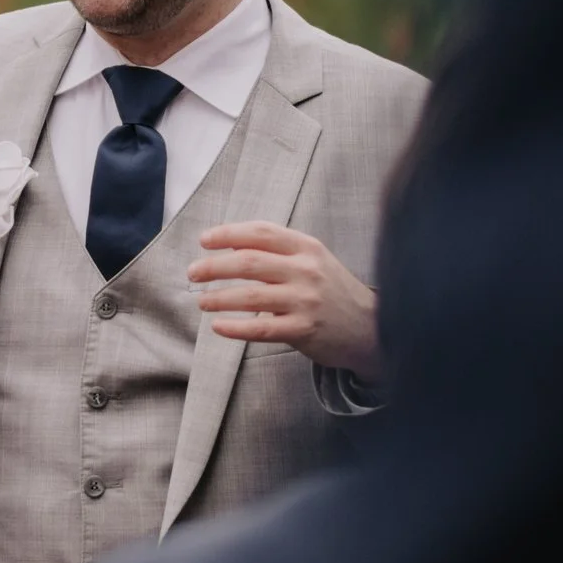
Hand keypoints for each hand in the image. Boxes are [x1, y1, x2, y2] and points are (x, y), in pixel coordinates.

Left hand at [189, 222, 381, 379]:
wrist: (369, 327)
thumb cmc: (330, 290)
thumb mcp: (311, 260)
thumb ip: (277, 251)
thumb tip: (228, 244)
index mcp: (306, 247)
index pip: (261, 232)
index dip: (228, 234)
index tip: (204, 240)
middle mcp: (306, 270)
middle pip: (249, 262)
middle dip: (214, 266)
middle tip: (193, 272)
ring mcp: (306, 301)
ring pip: (251, 296)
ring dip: (219, 297)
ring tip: (201, 300)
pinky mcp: (304, 330)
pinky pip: (261, 329)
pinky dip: (235, 327)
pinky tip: (218, 326)